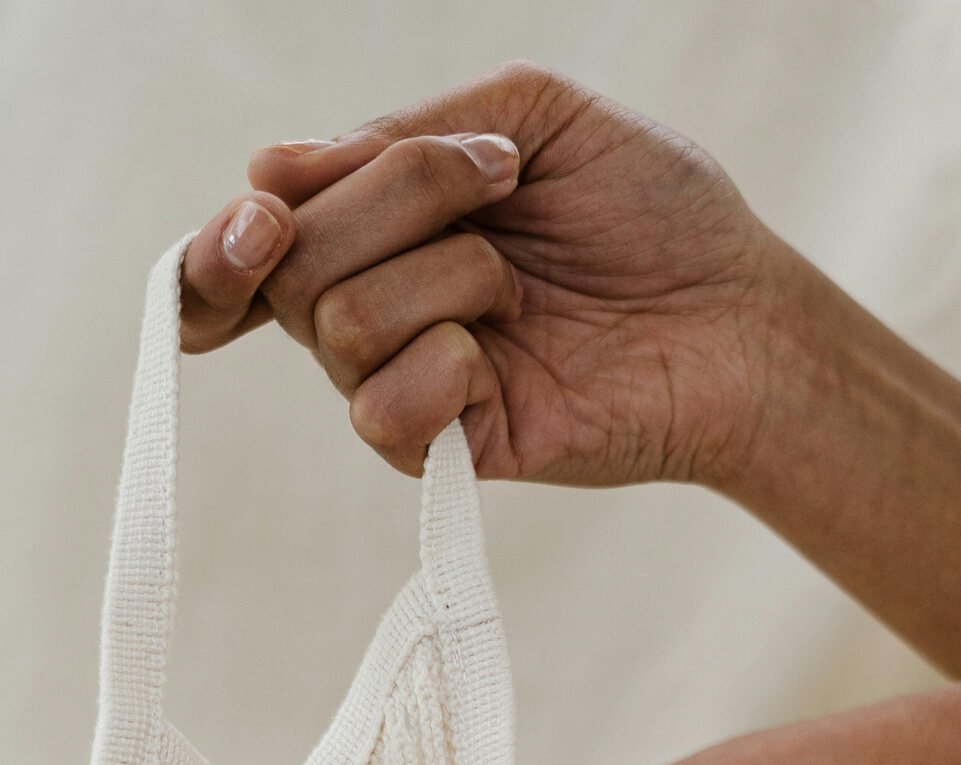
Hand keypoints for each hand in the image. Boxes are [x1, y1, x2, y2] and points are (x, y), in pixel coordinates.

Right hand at [177, 64, 779, 486]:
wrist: (737, 312)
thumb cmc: (650, 209)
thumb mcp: (526, 115)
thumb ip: (400, 131)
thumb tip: (269, 169)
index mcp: (378, 223)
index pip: (250, 239)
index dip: (223, 239)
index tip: (266, 211)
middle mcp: (374, 306)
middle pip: (291, 262)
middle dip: (396, 196)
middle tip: (501, 189)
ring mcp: (407, 383)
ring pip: (339, 322)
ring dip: (449, 273)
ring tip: (522, 284)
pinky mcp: (446, 452)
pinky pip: (382, 409)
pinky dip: (447, 361)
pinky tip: (505, 353)